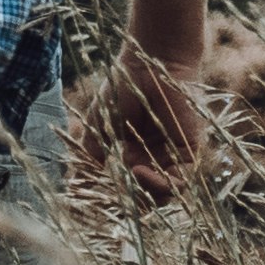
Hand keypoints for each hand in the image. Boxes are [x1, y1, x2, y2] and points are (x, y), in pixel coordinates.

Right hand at [73, 49, 206, 207]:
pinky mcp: (189, 151)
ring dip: (145, 194)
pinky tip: (140, 171)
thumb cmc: (123, 87)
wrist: (149, 62)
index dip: (114, 198)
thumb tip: (75, 184)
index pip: (127, 188)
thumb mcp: (100, 126)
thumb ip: (91, 155)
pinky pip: (179, 181)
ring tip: (128, 179)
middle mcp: (155, 159)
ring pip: (165, 194)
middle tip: (113, 197)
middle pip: (147, 197)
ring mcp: (173, 157)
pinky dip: (160, 183)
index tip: (95, 199)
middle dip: (131, 202)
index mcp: (135, 155)